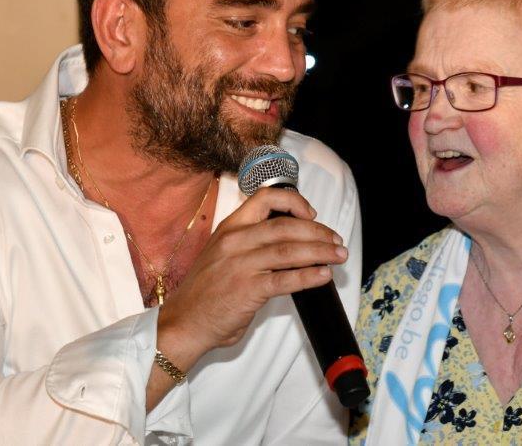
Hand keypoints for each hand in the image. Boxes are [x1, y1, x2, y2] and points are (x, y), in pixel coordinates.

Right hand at [155, 187, 346, 363]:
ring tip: (339, 256)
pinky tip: (324, 275)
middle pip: (287, 226)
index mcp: (230, 227)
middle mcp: (235, 241)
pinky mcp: (248, 289)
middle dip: (318, 232)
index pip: (265, 198)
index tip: (311, 213)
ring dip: (321, 252)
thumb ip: (251, 244)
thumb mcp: (222, 254)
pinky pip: (287, 279)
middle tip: (336, 241)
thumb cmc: (205, 292)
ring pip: (291, 249)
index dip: (295, 202)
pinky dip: (310, 276)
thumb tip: (291, 244)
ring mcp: (241, 264)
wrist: (182, 322)